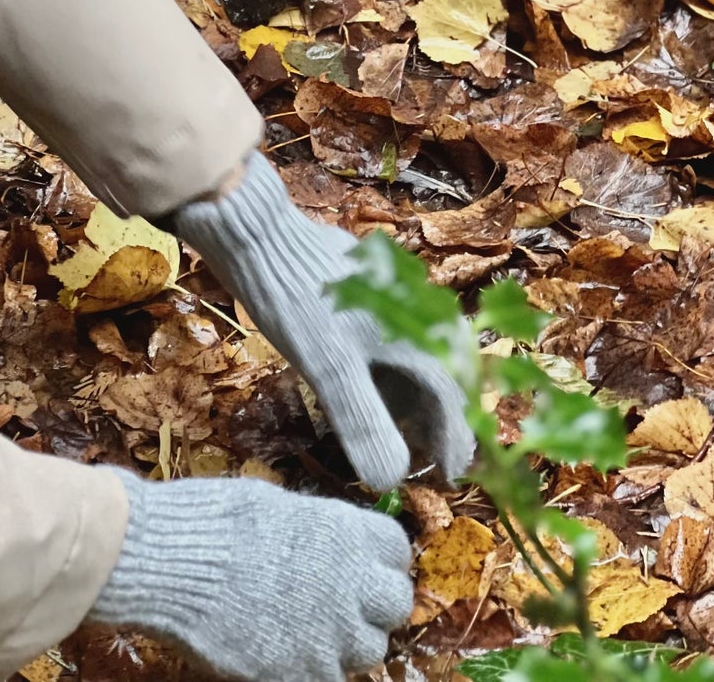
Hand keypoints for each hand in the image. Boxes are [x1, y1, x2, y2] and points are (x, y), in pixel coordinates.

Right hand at [87, 473, 412, 681]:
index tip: (361, 565)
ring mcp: (330, 636)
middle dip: (374, 605)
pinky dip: (313, 670)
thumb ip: (313, 532)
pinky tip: (285, 656)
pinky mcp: (302, 676)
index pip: (395, 549)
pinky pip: (329, 680)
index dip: (378, 559)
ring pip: (369, 650)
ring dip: (347, 643)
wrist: (173, 564)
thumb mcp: (273, 507)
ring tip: (311, 633)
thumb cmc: (212, 520)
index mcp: (345, 532)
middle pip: (395, 604)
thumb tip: (321, 544)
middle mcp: (351, 584)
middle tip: (343, 606)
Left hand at [174, 152, 473, 491]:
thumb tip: (391, 480)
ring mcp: (394, 291)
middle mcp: (416, 307)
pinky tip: (374, 382)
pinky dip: (398, 365)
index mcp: (415, 329)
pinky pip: (400, 331)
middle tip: (434, 453)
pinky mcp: (370, 283)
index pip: (452, 393)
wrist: (260, 232)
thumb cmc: (297, 302)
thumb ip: (363, 423)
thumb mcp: (329, 369)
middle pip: (447, 367)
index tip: (448, 476)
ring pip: (424, 348)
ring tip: (405, 427)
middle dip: (445, 414)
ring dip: (421, 391)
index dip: (453, 438)